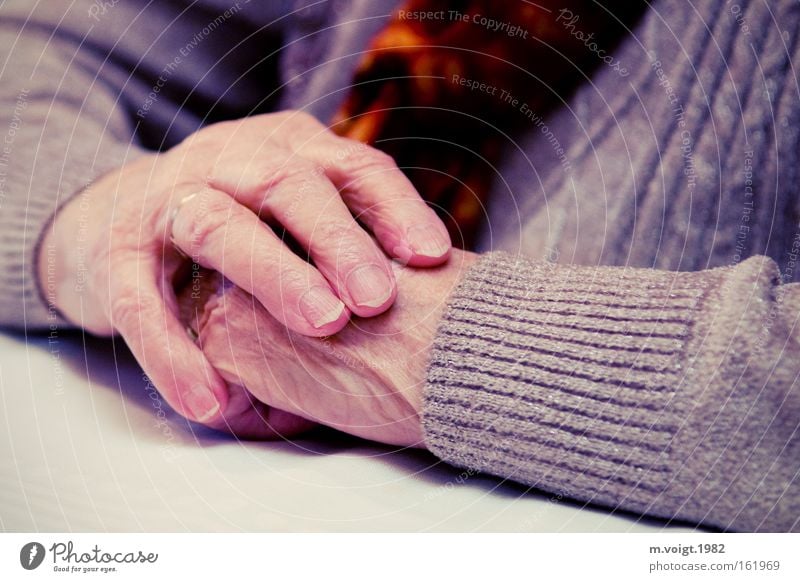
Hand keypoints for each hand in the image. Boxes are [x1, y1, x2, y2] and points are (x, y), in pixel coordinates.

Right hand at [38, 111, 450, 435]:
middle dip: (337, 239)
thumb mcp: (289, 213)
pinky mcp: (114, 251)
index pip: (351, 167)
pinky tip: (213, 403)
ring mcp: (167, 199)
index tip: (431, 257)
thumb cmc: (234, 225)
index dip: (393, 208)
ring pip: (219, 224)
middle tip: (377, 298)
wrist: (112, 218)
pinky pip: (139, 300)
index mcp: (286, 150)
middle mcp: (228, 161)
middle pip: (288, 184)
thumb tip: (419, 310)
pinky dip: (175, 353)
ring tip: (323, 325)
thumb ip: (343, 242)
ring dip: (274, 272)